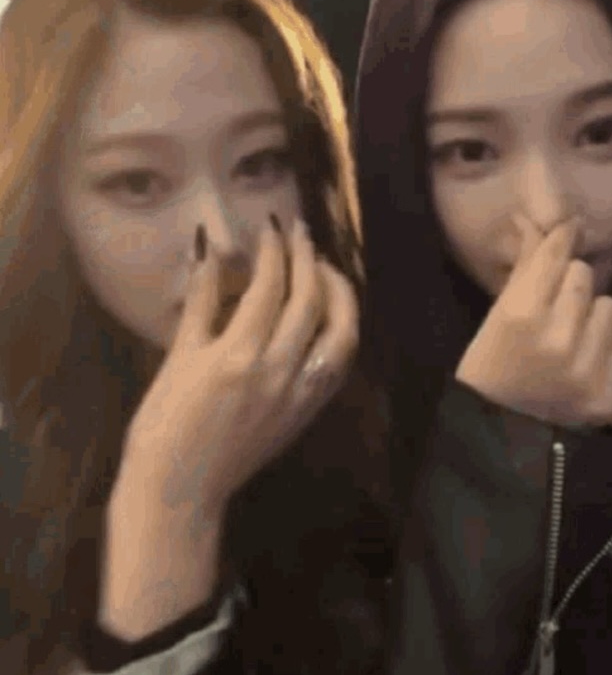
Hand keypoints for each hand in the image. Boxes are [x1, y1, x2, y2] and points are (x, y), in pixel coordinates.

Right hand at [116, 216, 358, 522]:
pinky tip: (333, 315)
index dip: (273, 249)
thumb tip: (209, 250)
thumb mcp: (178, 357)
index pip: (270, 286)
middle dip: (309, 258)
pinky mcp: (308, 412)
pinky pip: (339, 364)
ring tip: (326, 270)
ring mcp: (300, 393)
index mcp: (239, 354)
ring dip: (339, 294)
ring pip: (341, 333)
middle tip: (301, 232)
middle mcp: (279, 370)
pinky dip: (342, 332)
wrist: (180, 490)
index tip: (271, 225)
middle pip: (310, 301)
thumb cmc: (164, 423)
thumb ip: (200, 301)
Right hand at [456, 217, 611, 427]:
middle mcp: (556, 338)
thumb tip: (536, 222)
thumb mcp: (496, 316)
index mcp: (520, 315)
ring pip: (609, 307)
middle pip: (583, 275)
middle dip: (569, 284)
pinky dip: (602, 351)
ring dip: (590, 316)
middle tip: (553, 305)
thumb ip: (525, 270)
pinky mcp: (605, 395)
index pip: (553, 257)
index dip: (563, 237)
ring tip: (569, 336)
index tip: (572, 226)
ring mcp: (584, 369)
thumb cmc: (489, 366)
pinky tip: (578, 364)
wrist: (498, 431)